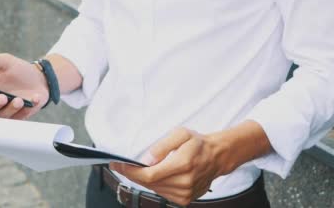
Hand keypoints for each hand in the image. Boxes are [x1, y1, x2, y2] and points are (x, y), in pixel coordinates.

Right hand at [0, 53, 48, 119]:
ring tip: (19, 100)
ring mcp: (6, 111)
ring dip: (11, 108)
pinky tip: (35, 98)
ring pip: (3, 116)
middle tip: (2, 97)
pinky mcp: (19, 116)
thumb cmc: (17, 69)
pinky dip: (27, 109)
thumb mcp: (5, 60)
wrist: (39, 77)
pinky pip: (20, 118)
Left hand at [109, 127, 223, 205]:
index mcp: (183, 164)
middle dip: (133, 174)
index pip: (149, 174)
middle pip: (149, 183)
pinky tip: (157, 175)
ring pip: (154, 189)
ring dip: (144, 180)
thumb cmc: (198, 144)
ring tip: (141, 168)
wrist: (217, 157)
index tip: (117, 165)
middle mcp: (184, 182)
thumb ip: (162, 146)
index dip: (130, 171)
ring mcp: (185, 194)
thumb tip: (146, 159)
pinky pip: (162, 194)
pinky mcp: (185, 200)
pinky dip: (155, 185)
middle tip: (122, 165)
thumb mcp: (181, 134)